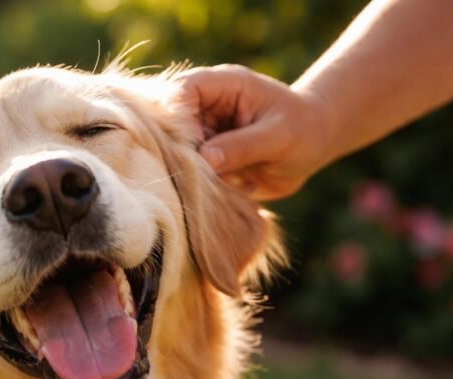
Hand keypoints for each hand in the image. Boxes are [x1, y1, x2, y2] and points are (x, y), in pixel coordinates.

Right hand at [175, 64, 332, 200]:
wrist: (314, 146)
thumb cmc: (304, 130)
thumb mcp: (279, 137)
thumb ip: (242, 146)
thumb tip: (205, 159)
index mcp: (224, 86)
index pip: (182, 91)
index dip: (180, 118)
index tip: (197, 148)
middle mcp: (207, 106)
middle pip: (170, 123)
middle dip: (182, 150)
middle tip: (207, 174)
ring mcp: (203, 131)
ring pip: (176, 150)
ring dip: (192, 171)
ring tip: (228, 181)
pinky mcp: (205, 155)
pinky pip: (190, 170)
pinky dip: (202, 183)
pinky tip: (230, 186)